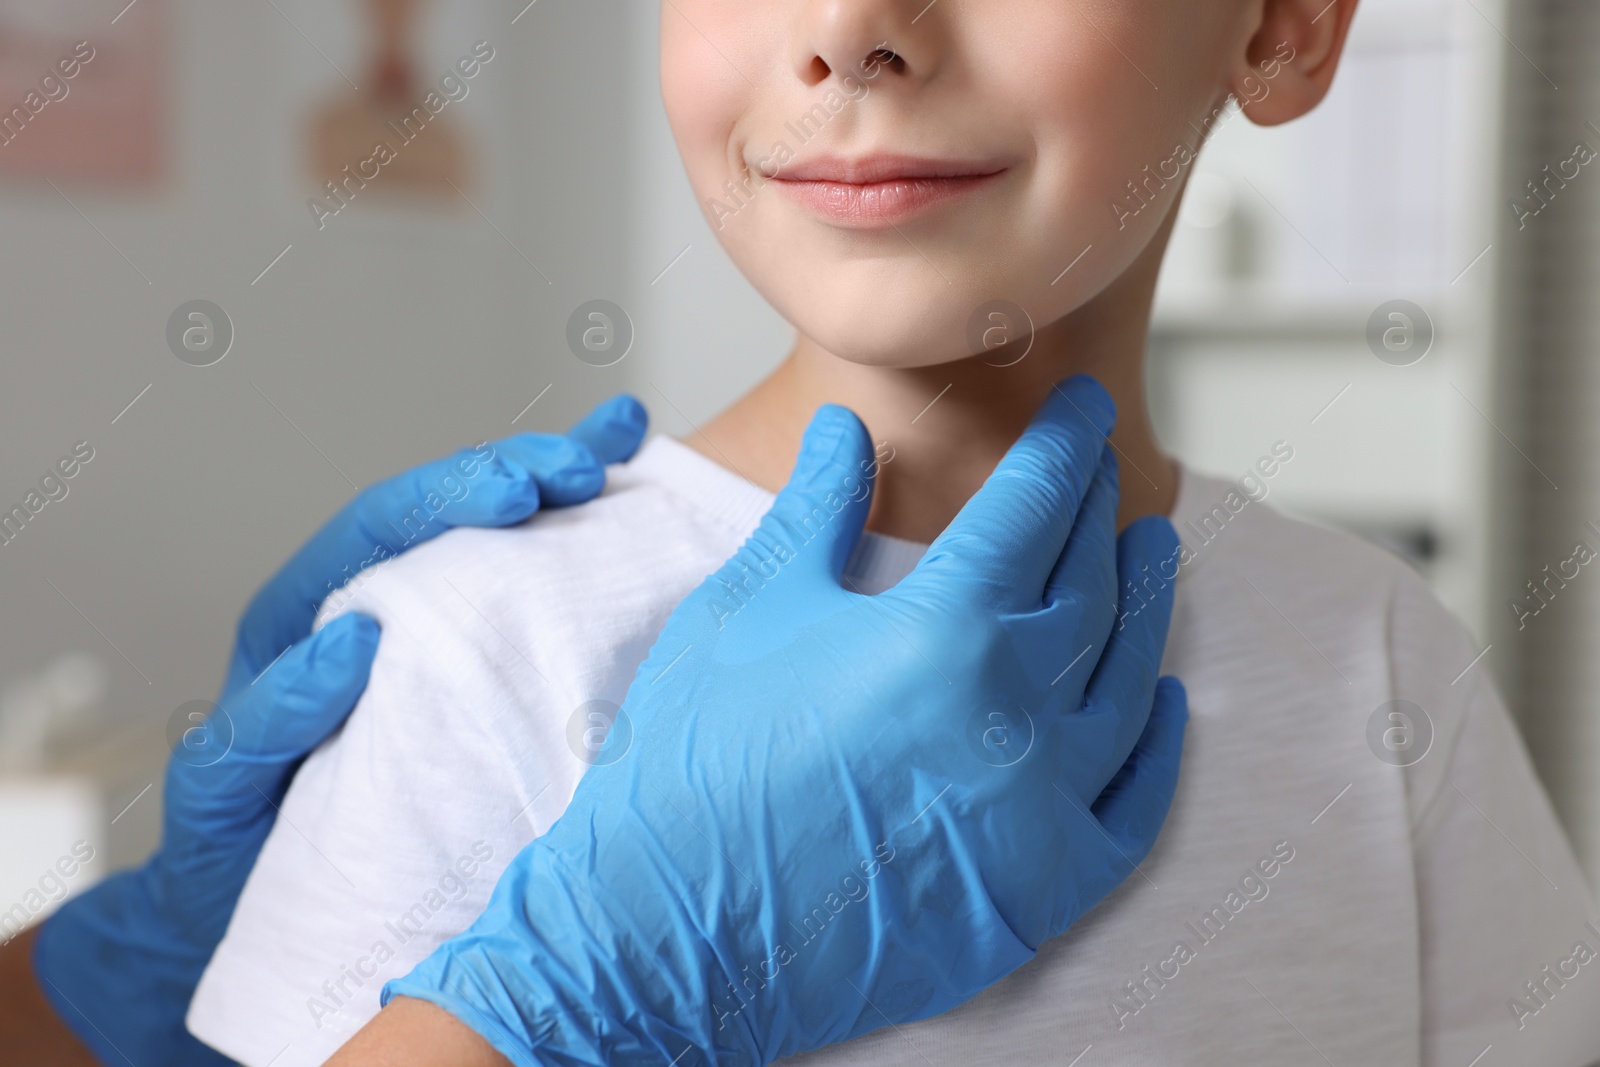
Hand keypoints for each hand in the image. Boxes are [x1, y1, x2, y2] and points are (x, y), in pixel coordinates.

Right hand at [27, 396, 648, 1065]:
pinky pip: (257, 728)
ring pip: (333, 587)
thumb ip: (532, 658)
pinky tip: (351, 651)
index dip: (542, 464)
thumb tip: (652, 602)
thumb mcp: (479, 724)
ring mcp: (274, 689)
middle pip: (403, 525)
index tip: (622, 430)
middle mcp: (330, 624)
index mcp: (394, 606)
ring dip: (416, 533)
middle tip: (568, 467)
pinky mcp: (226, 773)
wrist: (275, 919)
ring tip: (503, 501)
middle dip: (487, 480)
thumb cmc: (388, 807)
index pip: (467, 514)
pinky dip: (302, 689)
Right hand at [371, 377, 1185, 1066]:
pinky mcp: (1042, 890)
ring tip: (1152, 550)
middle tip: (1102, 467)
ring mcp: (1038, 808)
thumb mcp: (747, 611)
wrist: (669, 932)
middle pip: (1086, 584)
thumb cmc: (692, 769)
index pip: (1030, 509)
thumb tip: (844, 430)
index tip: (1080, 410)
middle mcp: (1010, 714)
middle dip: (1097, 510)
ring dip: (1145, 604)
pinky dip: (1157, 748)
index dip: (1060, 448)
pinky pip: (1132, 807)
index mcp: (938, 632)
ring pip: (1128, 681)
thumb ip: (816, 511)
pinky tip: (1162, 702)